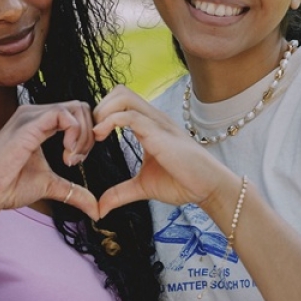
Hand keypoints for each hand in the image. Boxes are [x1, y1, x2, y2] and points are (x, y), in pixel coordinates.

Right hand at [0, 101, 100, 226]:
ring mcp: (30, 117)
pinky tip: (67, 154)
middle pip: (80, 107)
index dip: (87, 134)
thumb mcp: (50, 185)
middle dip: (89, 134)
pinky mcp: (27, 125)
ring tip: (71, 159)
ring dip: (82, 135)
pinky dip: (74, 133)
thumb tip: (96, 209)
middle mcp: (34, 114)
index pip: (77, 113)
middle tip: (76, 160)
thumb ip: (74, 191)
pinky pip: (61, 115)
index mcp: (39, 122)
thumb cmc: (10, 185)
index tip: (78, 160)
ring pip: (74, 108)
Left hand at [91, 85, 237, 217]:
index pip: (120, 102)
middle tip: (92, 135)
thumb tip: (99, 208)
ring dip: (103, 111)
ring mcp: (157, 123)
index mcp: (149, 125)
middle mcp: (153, 118)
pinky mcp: (160, 134)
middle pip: (120, 91)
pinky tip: (102, 137)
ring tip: (96, 135)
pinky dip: (110, 122)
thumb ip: (119, 193)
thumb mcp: (142, 187)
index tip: (92, 138)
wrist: (208, 188)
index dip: (102, 114)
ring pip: (123, 97)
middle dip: (99, 108)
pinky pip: (131, 116)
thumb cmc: (182, 183)